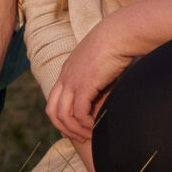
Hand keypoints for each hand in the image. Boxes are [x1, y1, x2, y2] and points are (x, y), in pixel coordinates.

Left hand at [46, 19, 140, 143]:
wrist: (119, 33)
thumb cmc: (115, 47)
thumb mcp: (98, 65)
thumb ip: (94, 79)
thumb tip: (102, 92)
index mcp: (66, 72)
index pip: (53, 101)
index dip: (61, 119)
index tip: (75, 129)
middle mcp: (65, 78)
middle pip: (52, 111)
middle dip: (64, 129)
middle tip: (81, 137)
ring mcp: (72, 81)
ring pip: (63, 115)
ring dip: (76, 130)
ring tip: (90, 135)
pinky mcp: (84, 85)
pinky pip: (78, 113)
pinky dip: (86, 124)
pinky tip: (97, 126)